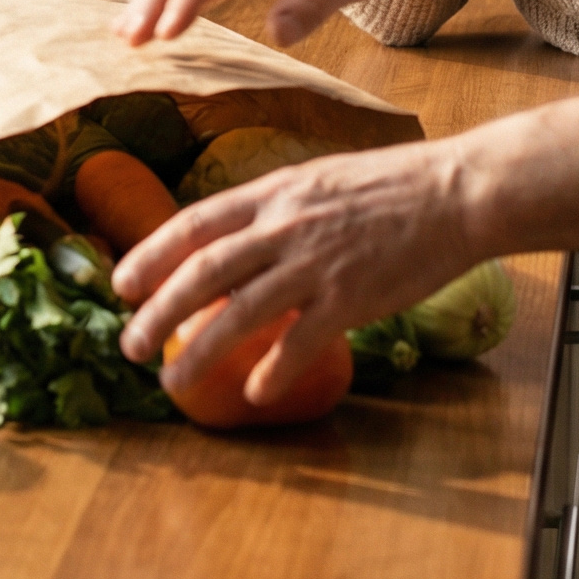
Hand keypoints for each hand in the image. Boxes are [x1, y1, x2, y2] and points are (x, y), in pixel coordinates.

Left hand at [114, 141, 476, 403]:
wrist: (455, 192)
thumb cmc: (392, 186)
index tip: (122, 284)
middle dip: (158, 313)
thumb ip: (277, 212)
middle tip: (129, 347)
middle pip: (203, 273)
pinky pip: (301, 343)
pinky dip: (273, 373)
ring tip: (171, 383)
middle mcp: (286, 226)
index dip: (151, 254)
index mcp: (275, 192)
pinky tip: (255, 396)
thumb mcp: (319, 181)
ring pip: (240, 314)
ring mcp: (317, 263)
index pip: (195, 223)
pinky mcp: (352, 298)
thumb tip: (238, 244)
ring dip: (198, 353)